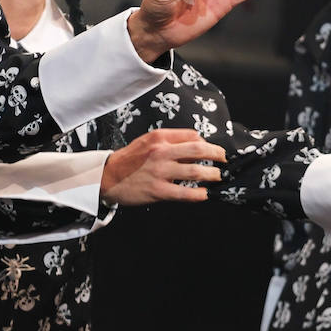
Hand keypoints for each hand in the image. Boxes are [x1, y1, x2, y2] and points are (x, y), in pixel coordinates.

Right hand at [99, 129, 227, 204]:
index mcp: (159, 138)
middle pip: (198, 150)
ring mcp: (160, 172)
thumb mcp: (147, 141)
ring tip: (218, 177)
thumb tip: (196, 143)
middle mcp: (161, 152)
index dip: (206, 143)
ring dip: (211, 174)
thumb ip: (170, 140)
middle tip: (224, 159)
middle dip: (216, 154)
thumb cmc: (130, 159)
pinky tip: (205, 194)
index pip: (191, 136)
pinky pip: (185, 193)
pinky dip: (199, 194)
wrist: (107, 177)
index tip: (212, 149)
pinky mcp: (158, 191)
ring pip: (195, 171)